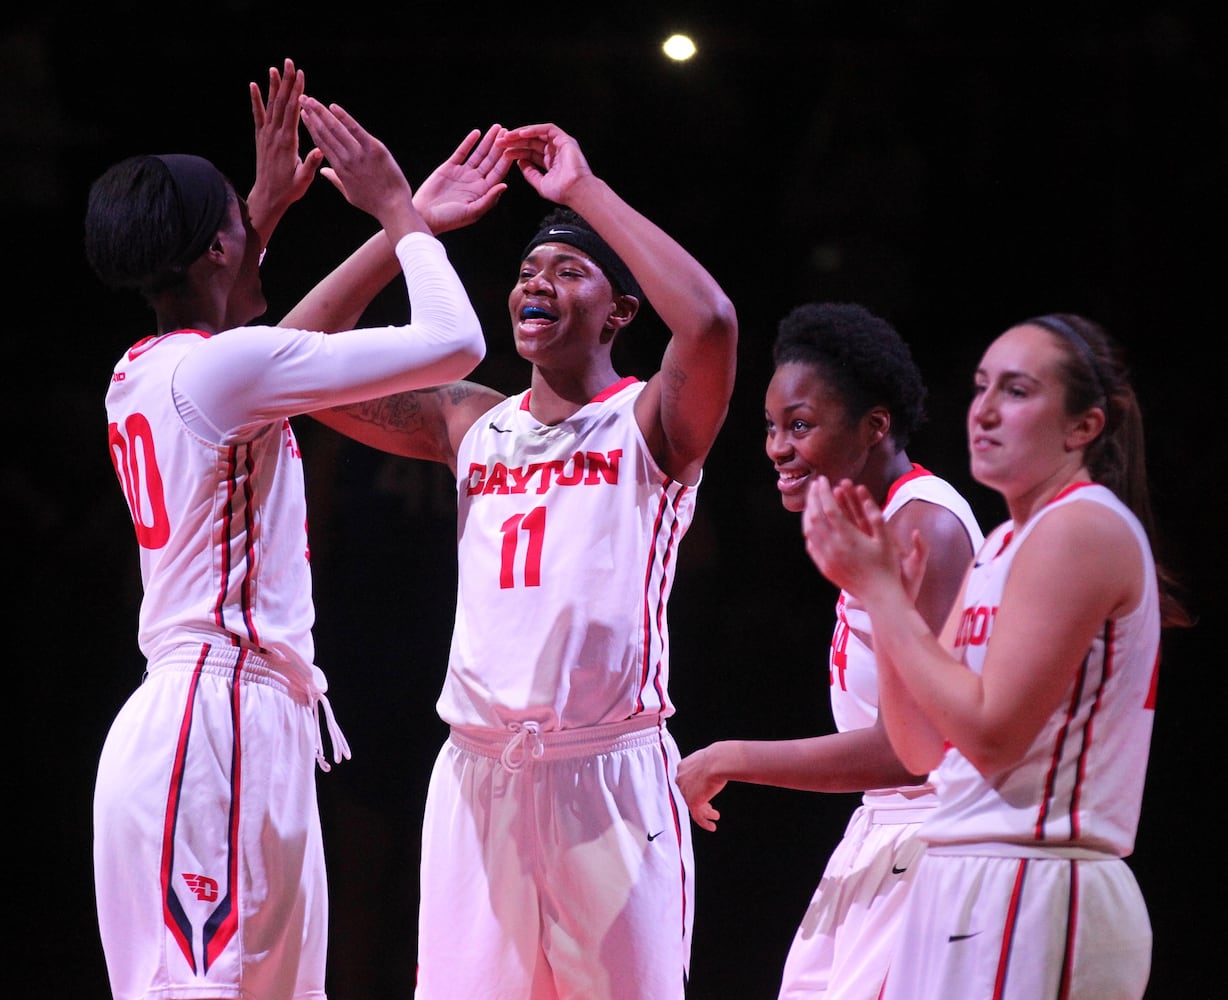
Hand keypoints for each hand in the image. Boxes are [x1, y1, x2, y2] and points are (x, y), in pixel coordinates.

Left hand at [248, 58, 322, 246]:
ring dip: (273, 86)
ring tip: (275, 68)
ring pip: (270, 105)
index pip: (293, 111)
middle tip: (289, 63)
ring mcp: (266, 135)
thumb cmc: (289, 190)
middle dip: (286, 81)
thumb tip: (320, 150)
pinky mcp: (261, 137)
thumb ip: (311, 164)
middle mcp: (275, 135)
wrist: (268, 196)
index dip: (297, 92)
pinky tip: (253, 85)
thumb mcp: (304, 180)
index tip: (301, 75)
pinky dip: (255, 100)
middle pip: (281, 102)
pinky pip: (257, 115)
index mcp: (288, 142)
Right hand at [298, 97, 419, 237]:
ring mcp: (359, 154)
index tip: (303, 115)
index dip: (311, 127)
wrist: (393, 207)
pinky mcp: (374, 149)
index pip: (321, 144)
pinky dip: (344, 118)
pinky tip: (333, 107)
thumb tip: (323, 170)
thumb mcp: (350, 194)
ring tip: (311, 100)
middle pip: (324, 133)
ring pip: (336, 130)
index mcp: (339, 170)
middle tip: (302, 100)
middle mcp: (345, 160)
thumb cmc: (373, 202)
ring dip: (322, 113)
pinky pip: (356, 130)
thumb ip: (335, 180)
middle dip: (312, 115)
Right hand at [414, 125, 512, 234]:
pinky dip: (469, 142)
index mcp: (482, 192)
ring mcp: (463, 173)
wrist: (425, 215)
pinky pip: (462, 152)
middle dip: (499, 146)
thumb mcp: (472, 212)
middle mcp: (475, 181)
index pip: (498, 173)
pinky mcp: (449, 167)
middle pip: (491, 160)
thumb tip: (504, 185)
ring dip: (487, 141)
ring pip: (479, 154)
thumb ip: (489, 199)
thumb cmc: (449, 219)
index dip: (505, 160)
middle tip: (507, 131)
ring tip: (496, 128)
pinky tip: (477, 133)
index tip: (513, 147)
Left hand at [496, 123, 593, 205]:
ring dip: (521, 134)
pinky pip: (546, 129)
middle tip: (500, 142)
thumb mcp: (540, 183)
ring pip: (537, 134)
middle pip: (531, 142)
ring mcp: (560, 144)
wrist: (575, 191)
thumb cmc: (562, 192)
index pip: (530, 153)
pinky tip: (521, 133)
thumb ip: (530, 173)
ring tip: (508, 136)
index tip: (503, 152)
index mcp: (550, 162)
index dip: (516, 152)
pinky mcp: (564, 139)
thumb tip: (519, 162)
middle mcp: (555, 152)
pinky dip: (534, 130)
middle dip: (515, 141)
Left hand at [676, 746, 725, 832]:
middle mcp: (681, 779)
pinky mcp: (692, 801)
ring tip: (715, 815)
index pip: (686, 781)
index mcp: (682, 767)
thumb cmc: (717, 757)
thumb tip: (714, 767)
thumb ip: (704, 766)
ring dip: (705, 812)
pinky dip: (704, 822)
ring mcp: (685, 791)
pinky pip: (697, 816)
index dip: (695, 789)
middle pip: (689, 794)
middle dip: (700, 801)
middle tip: (709, 807)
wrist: (717, 762)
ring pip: (694, 806)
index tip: (703, 793)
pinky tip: (712, 826)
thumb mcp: (707, 759)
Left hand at [803, 476, 901, 598]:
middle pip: (815, 516)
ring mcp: (827, 558)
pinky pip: (811, 545)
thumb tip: (863, 491)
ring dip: (808, 512)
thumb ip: (874, 514)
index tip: (823, 479)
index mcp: (848, 537)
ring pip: (809, 530)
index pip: (829, 508)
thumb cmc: (887, 567)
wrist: (879, 597)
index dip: (824, 491)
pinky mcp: (825, 567)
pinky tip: (812, 523)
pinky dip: (809, 530)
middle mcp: (833, 547)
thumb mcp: (886, 539)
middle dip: (813, 497)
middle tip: (814, 484)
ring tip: (811, 500)